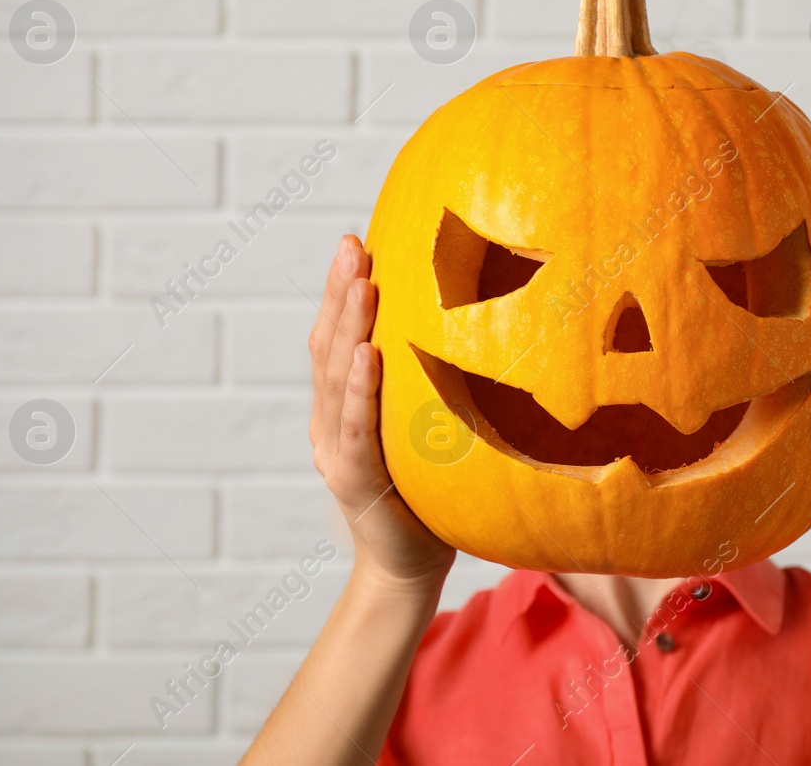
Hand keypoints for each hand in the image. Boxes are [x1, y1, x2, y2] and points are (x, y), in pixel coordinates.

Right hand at [309, 234, 454, 593]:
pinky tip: (368, 355)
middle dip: (339, 293)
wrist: (410, 568)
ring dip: (349, 327)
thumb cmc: (430, 494)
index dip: (341, 291)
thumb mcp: (429, 428)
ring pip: (335, 380)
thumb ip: (430, 385)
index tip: (355, 242)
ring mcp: (336, 452)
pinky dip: (359, 390)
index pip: (337, 339)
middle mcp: (329, 424)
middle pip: (328, 348)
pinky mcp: (355, 481)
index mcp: (342, 408)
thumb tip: (481, 326)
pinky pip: (357, 429)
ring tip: (362, 282)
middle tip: (351, 244)